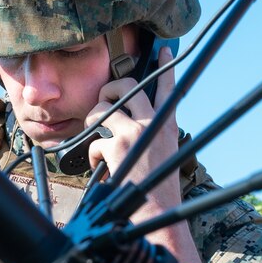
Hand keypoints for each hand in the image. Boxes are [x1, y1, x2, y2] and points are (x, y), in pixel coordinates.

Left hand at [87, 48, 182, 218]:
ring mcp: (133, 133)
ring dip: (93, 120)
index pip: (168, 88)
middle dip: (109, 88)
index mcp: (167, 125)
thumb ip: (153, 134)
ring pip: (102, 109)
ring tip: (96, 137)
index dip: (167, 67)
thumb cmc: (159, 188)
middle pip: (128, 86)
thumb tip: (130, 124)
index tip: (165, 50)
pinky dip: (93, 156)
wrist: (157, 212)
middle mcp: (151, 124)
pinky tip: (101, 169)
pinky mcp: (115, 147)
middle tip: (104, 102)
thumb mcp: (166, 154)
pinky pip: (94, 141)